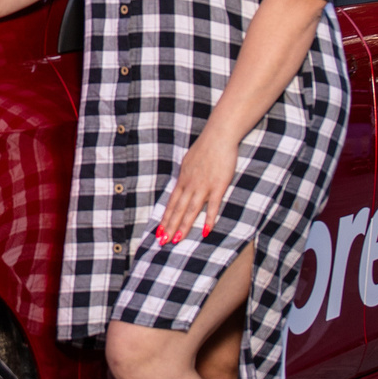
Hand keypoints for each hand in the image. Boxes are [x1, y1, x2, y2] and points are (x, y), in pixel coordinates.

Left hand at [156, 126, 238, 243]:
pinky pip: (213, 205)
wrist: (218, 136)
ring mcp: (204, 186)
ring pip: (191, 210)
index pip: (171, 203)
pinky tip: (205, 230)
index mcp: (183, 180)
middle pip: (178, 209)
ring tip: (177, 240)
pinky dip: (208, 218)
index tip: (159, 231)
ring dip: (184, 226)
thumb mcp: (188, 162)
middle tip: (163, 242)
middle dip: (170, 227)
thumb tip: (181, 183)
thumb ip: (185, 175)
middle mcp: (190, 185)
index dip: (165, 218)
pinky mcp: (218, 185)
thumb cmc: (205, 147)